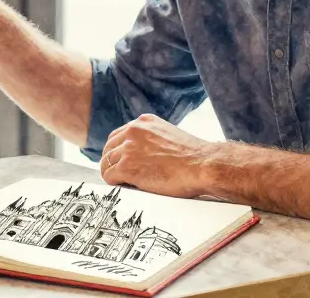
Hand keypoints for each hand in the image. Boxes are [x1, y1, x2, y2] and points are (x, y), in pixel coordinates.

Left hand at [99, 114, 213, 197]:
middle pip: (109, 148)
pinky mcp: (127, 166)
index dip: (117, 150)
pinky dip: (114, 183)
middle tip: (117, 174)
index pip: (118, 135)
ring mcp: (129, 148)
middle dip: (111, 161)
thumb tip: (144, 154)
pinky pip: (109, 176)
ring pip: (107, 162)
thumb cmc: (194, 157)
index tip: (120, 161)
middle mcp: (134, 131)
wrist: (203, 165)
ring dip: (113, 173)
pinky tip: (125, 187)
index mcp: (144, 122)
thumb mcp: (169, 136)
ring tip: (123, 183)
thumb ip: (152, 140)